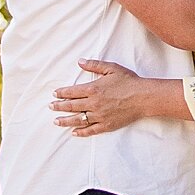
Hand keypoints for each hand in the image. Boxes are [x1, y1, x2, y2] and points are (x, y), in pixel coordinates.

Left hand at [52, 61, 177, 135]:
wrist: (143, 97)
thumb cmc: (129, 81)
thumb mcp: (112, 68)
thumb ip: (94, 65)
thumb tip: (80, 61)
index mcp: (93, 89)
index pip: (72, 92)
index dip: (61, 93)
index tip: (54, 94)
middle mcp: (93, 103)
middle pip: (71, 106)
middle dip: (59, 106)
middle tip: (51, 107)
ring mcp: (99, 116)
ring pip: (77, 119)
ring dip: (65, 120)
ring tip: (56, 121)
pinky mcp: (106, 125)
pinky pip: (90, 130)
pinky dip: (81, 132)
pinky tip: (74, 132)